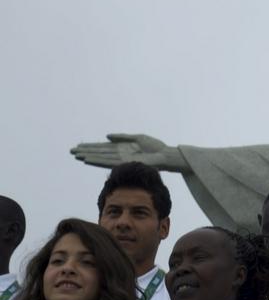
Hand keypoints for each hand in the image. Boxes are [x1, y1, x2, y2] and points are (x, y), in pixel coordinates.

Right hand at [70, 134, 187, 171]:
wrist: (164, 155)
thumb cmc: (154, 147)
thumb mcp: (137, 137)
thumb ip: (122, 137)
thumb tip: (107, 136)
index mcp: (122, 148)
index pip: (103, 148)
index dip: (91, 147)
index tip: (79, 146)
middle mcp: (120, 154)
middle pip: (99, 153)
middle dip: (86, 152)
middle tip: (71, 151)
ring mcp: (121, 159)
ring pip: (101, 157)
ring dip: (88, 156)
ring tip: (76, 155)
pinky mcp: (125, 162)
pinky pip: (108, 162)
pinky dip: (98, 161)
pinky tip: (88, 159)